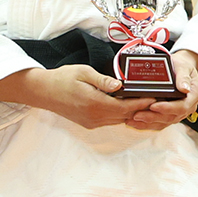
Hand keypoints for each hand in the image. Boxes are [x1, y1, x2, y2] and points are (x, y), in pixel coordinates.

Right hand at [34, 65, 156, 128]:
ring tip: (141, 101)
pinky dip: (119, 114)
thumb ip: (102, 80)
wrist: (43, 91)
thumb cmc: (62, 79)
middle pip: (125, 115)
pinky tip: (122, 105)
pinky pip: (110, 121)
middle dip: (140, 108)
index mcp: (95, 103)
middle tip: (154, 98)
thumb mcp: (83, 72)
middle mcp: (95, 116)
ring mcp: (92, 122)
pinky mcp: (88, 124)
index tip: (155, 96)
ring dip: (130, 112)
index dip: (142, 103)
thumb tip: (120, 85)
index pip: (126, 107)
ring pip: (119, 120)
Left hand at [127, 50, 197, 130]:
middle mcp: (187, 106)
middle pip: (171, 116)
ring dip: (148, 123)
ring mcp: (179, 112)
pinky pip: (160, 122)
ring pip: (165, 122)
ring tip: (133, 120)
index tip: (153, 106)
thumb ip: (183, 77)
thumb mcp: (183, 67)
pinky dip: (148, 124)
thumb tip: (184, 88)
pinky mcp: (171, 114)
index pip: (181, 106)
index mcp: (193, 96)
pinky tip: (136, 123)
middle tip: (137, 115)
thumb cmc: (181, 67)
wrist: (180, 69)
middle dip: (153, 117)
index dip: (167, 108)